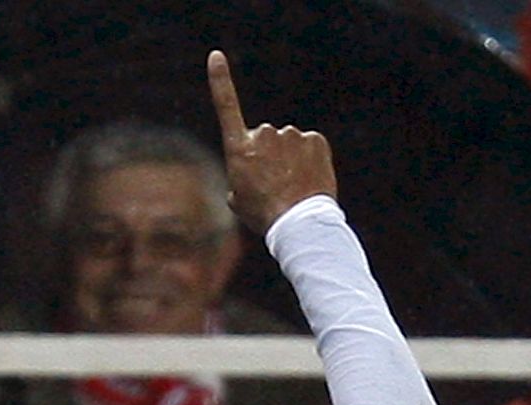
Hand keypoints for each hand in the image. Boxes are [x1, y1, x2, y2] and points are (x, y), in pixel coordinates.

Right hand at [206, 50, 336, 233]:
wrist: (298, 222)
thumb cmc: (263, 215)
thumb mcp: (238, 200)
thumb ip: (241, 176)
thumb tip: (253, 170)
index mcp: (239, 149)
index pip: (226, 106)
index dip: (220, 80)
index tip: (216, 56)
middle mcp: (264, 135)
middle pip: (265, 138)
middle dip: (268, 154)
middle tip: (273, 184)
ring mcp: (291, 135)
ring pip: (289, 143)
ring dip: (290, 159)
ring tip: (291, 186)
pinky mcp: (315, 139)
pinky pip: (309, 146)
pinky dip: (309, 160)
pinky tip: (307, 180)